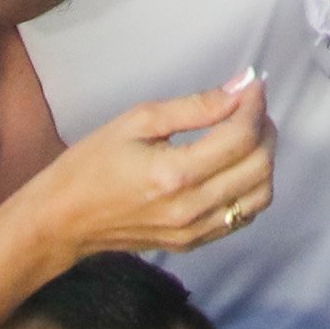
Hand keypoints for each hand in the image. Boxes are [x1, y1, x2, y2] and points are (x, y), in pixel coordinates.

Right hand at [27, 74, 275, 260]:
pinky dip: (251, 187)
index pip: (240, 138)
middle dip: (265, 129)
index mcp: (175, 174)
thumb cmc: (92, 164)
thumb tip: (238, 88)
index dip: (254, 106)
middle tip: (250, 107)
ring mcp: (195, 230)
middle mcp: (191, 207)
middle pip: (259, 166)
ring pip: (260, 195)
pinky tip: (235, 165)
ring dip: (264, 159)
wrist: (63, 219)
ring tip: (246, 134)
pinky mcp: (194, 242)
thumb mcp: (138, 121)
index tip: (252, 86)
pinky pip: (243, 216)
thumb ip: (194, 106)